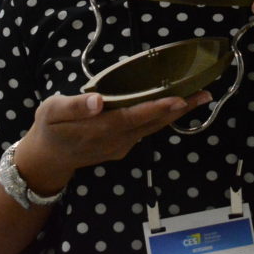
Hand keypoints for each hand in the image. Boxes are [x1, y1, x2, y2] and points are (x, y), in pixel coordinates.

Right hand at [18, 91, 212, 190]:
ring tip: (200, 97)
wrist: (48, 159)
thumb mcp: (52, 111)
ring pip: (154, 127)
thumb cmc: (49, 128)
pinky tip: (176, 105)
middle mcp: (117, 140)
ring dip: (177, 113)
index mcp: (100, 128)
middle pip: (153, 123)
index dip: (157, 108)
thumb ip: (75, 106)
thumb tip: (98, 100)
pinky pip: (147, 130)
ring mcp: (122, 145)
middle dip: (180, 108)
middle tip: (205, 94)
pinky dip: (163, 117)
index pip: (134, 116)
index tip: (179, 99)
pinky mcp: (124, 146)